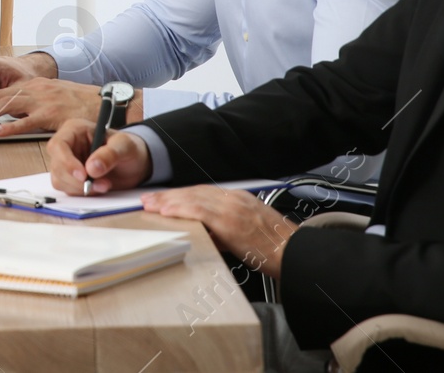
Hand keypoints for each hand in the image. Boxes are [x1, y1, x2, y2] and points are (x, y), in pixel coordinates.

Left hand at [0, 77, 103, 135]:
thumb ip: (35, 102)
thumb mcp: (54, 97)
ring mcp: (44, 101)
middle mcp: (37, 89)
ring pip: (7, 105)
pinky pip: (27, 121)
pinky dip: (9, 126)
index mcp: (36, 85)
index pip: (2, 91)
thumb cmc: (81, 103)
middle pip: (0, 96)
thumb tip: (15, 113)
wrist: (107, 102)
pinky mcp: (52, 114)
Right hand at [47, 118, 151, 194]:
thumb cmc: (128, 148)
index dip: (66, 161)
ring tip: (105, 185)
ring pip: (60, 180)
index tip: (83, 175)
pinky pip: (68, 189)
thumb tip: (92, 167)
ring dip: (81, 188)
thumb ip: (109, 154)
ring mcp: (68, 163)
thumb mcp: (124, 146)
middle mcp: (68, 146)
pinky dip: (83, 193)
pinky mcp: (71, 178)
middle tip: (100, 184)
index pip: (58, 145)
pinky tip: (99, 188)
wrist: (134, 163)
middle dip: (76, 180)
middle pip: (57, 165)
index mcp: (75, 130)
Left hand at [141, 187, 296, 280]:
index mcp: (239, 199)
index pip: (202, 192)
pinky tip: (166, 211)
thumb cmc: (276, 247)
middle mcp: (234, 199)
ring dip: (169, 201)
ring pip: (193, 199)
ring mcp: (232, 209)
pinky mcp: (231, 222)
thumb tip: (206, 234)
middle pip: (194, 192)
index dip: (181, 195)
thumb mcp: (248, 231)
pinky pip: (200, 212)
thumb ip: (226, 229)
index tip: (164, 198)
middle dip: (169, 196)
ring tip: (150, 205)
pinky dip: (181, 209)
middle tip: (148, 199)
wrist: (295, 252)